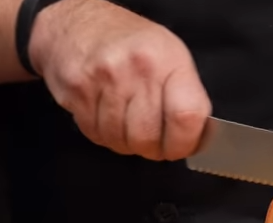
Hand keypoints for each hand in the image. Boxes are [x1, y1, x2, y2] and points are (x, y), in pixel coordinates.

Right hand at [28, 0, 210, 160]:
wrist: (82, 24)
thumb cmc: (133, 44)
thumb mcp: (172, 58)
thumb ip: (187, 98)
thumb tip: (195, 140)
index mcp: (168, 61)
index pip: (186, 117)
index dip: (185, 143)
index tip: (182, 147)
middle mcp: (137, 68)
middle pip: (147, 137)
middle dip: (152, 149)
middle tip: (153, 141)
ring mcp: (104, 79)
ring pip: (119, 141)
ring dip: (126, 143)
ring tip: (128, 124)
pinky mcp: (78, 91)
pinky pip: (95, 134)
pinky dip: (103, 135)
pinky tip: (107, 117)